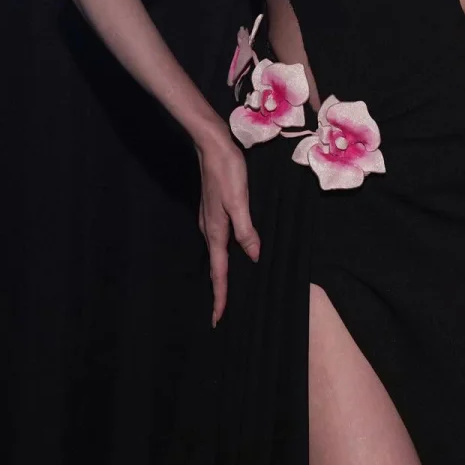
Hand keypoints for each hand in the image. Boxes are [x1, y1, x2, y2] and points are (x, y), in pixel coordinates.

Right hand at [196, 133, 260, 325]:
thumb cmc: (227, 171)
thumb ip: (246, 230)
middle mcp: (210, 229)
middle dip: (220, 290)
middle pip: (216, 267)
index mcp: (216, 231)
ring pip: (218, 253)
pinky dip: (225, 254)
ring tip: (229, 289)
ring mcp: (210, 220)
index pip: (219, 272)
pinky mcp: (214, 210)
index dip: (220, 296)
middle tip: (224, 312)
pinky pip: (220, 240)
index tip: (218, 319)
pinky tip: (234, 252)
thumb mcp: (239, 201)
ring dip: (223, 273)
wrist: (212, 145)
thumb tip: (254, 256)